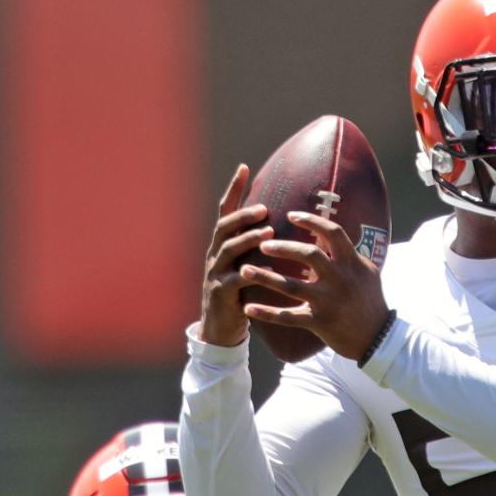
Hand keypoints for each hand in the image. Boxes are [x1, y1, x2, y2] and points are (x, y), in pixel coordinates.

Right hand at [199, 164, 273, 347]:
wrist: (220, 329)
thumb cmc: (239, 294)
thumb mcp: (245, 266)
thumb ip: (255, 247)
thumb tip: (280, 223)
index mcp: (222, 245)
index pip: (225, 211)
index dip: (233, 189)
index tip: (244, 167)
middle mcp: (215, 255)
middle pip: (224, 226)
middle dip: (243, 214)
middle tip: (264, 208)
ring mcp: (215, 273)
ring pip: (228, 250)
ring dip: (248, 239)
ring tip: (268, 232)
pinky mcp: (221, 294)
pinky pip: (236, 280)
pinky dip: (252, 274)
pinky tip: (267, 271)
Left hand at [241, 211, 389, 360]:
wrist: (377, 337)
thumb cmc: (371, 301)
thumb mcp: (367, 272)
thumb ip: (349, 254)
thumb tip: (332, 234)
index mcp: (352, 263)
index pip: (333, 233)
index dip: (311, 221)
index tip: (291, 215)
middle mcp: (340, 279)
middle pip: (308, 254)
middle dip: (283, 247)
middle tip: (262, 244)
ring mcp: (328, 302)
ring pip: (291, 286)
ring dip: (265, 277)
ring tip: (243, 269)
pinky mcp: (319, 322)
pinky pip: (288, 317)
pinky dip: (266, 313)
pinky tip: (248, 308)